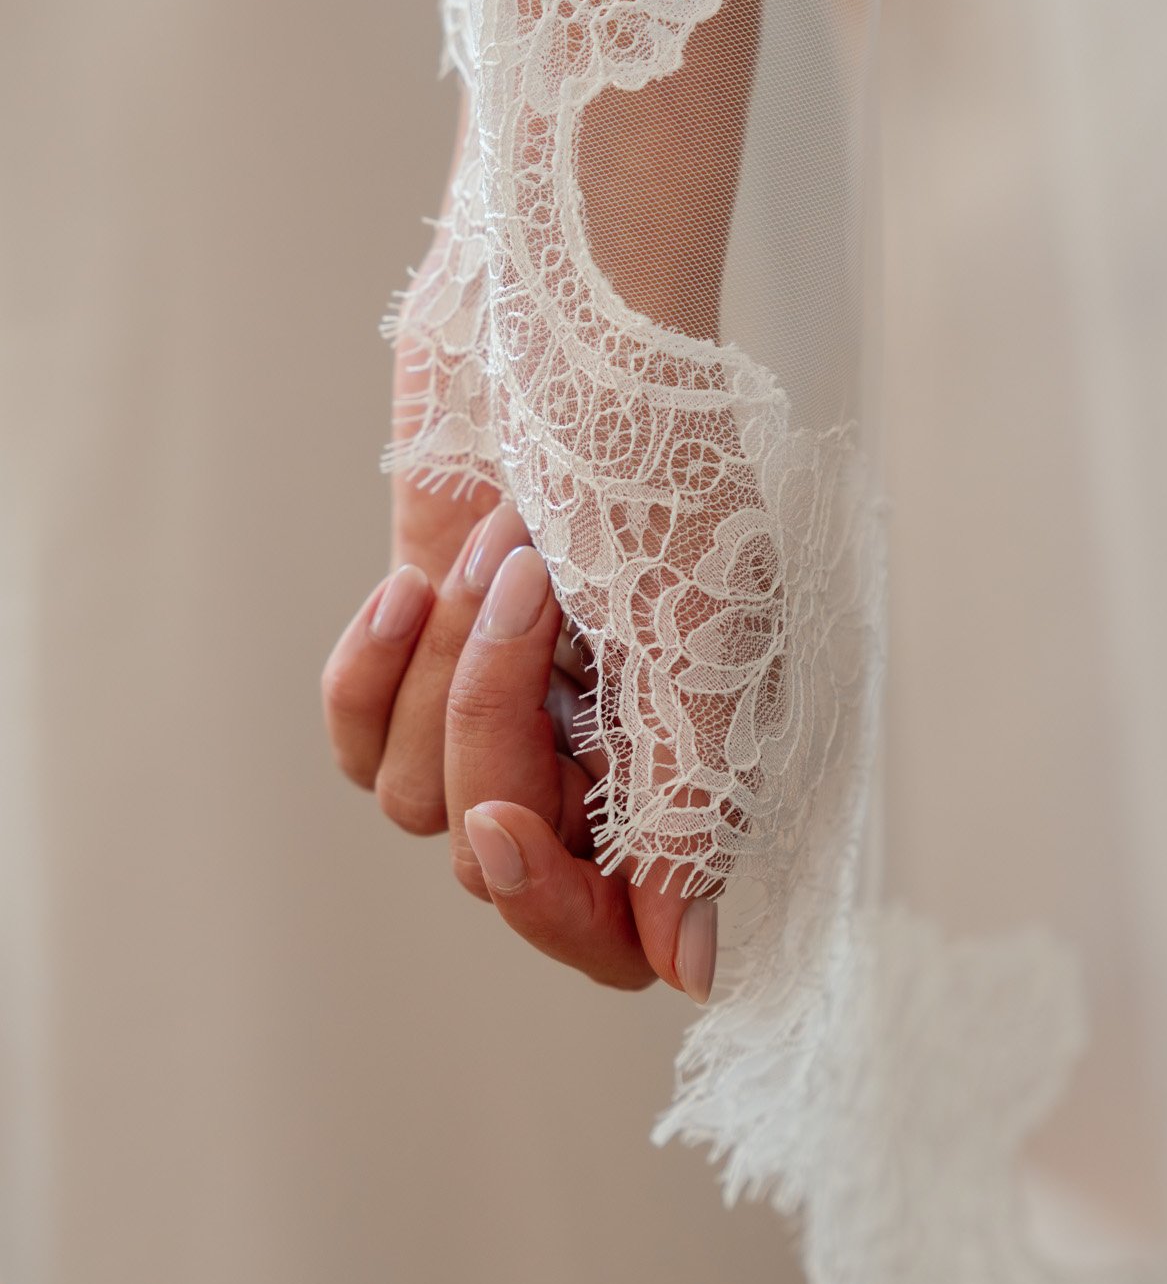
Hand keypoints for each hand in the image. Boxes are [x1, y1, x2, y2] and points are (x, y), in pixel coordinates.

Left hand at [321, 506, 718, 1000]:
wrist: (567, 314)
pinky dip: (370, 664)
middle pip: (501, 861)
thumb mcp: (693, 630)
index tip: (508, 821)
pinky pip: (356, 735)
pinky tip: (410, 579)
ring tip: (505, 543)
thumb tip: (692, 968)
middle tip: (534, 591)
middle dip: (492, 725)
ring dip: (447, 665)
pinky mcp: (422, 663)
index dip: (556, 910)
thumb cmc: (653, 457)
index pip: (613, 933)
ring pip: (416, 798)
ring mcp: (503, 712)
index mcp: (683, 765)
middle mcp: (594, 759)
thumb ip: (690, 802)